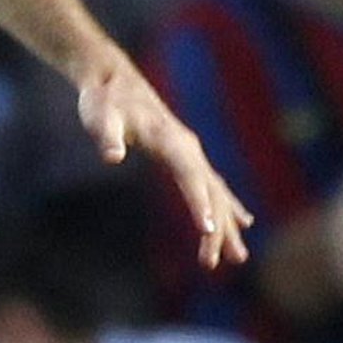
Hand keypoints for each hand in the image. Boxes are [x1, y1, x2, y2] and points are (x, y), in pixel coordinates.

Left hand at [75, 53, 252, 269]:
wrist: (112, 79)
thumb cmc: (104, 101)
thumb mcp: (100, 117)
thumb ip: (107, 136)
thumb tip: (112, 155)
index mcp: (171, 140)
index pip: (190, 176)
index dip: (199, 203)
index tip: (208, 230)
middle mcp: (187, 147)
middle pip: (209, 192)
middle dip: (217, 229)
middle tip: (219, 263)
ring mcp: (189, 150)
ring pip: (216, 193)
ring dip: (228, 225)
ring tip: (239, 258)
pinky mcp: (184, 154)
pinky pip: (212, 185)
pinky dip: (227, 205)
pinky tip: (241, 223)